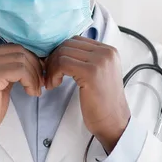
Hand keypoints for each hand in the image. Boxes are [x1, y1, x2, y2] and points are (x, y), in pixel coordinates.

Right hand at [0, 44, 43, 160]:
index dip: (30, 60)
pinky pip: (20, 70)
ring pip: (21, 59)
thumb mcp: (1, 83)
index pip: (13, 48)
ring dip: (34, 75)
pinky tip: (31, 92)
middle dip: (35, 66)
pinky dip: (30, 80)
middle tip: (40, 84)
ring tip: (35, 90)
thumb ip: (10, 69)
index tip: (38, 75)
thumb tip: (34, 60)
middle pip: (19, 51)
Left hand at [45, 36, 130, 152]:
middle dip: (53, 59)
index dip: (60, 52)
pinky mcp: (91, 72)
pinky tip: (54, 84)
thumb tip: (60, 50)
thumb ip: (86, 59)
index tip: (54, 66)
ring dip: (51, 67)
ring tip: (51, 82)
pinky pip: (63, 63)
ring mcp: (100, 61)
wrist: (113, 121)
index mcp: (109, 51)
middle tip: (49, 75)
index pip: (76, 40)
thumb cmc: (102, 102)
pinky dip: (53, 73)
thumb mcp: (98, 73)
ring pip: (63, 52)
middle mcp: (106, 52)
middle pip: (68, 44)